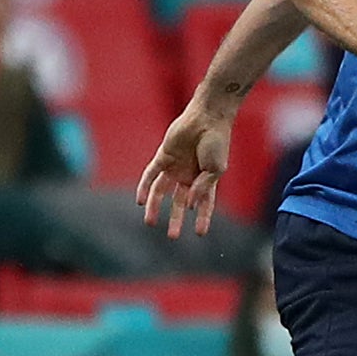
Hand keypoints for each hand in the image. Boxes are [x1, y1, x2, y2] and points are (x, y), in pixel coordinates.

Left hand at [136, 100, 233, 237]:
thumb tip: (187, 205)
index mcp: (206, 179)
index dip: (202, 218)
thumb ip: (202, 187)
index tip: (199, 233)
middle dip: (175, 219)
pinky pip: (150, 175)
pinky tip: (139, 201)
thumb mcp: (216, 169)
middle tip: (172, 236)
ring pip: (161, 192)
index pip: (203, 204)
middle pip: (178, 202)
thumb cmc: (217, 142)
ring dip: (155, 207)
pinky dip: (144, 187)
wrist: (208, 118)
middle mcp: (189, 175)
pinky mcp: (163, 157)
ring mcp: (175, 166)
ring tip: (150, 223)